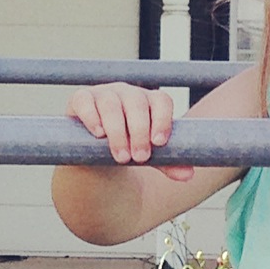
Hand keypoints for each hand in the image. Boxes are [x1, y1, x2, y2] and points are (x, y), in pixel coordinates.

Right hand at [67, 83, 196, 179]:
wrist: (95, 153)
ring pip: (112, 105)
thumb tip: (187, 175)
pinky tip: (99, 134)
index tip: (159, 143)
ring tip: (121, 157)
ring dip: (118, 132)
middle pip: (137, 104)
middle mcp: (128, 93)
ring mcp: (104, 94)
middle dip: (139, 132)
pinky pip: (85, 101)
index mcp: (149, 102)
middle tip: (140, 157)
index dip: (162, 120)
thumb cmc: (129, 149)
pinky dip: (92, 117)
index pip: (161, 101)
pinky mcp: (81, 99)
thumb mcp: (150, 157)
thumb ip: (168, 162)